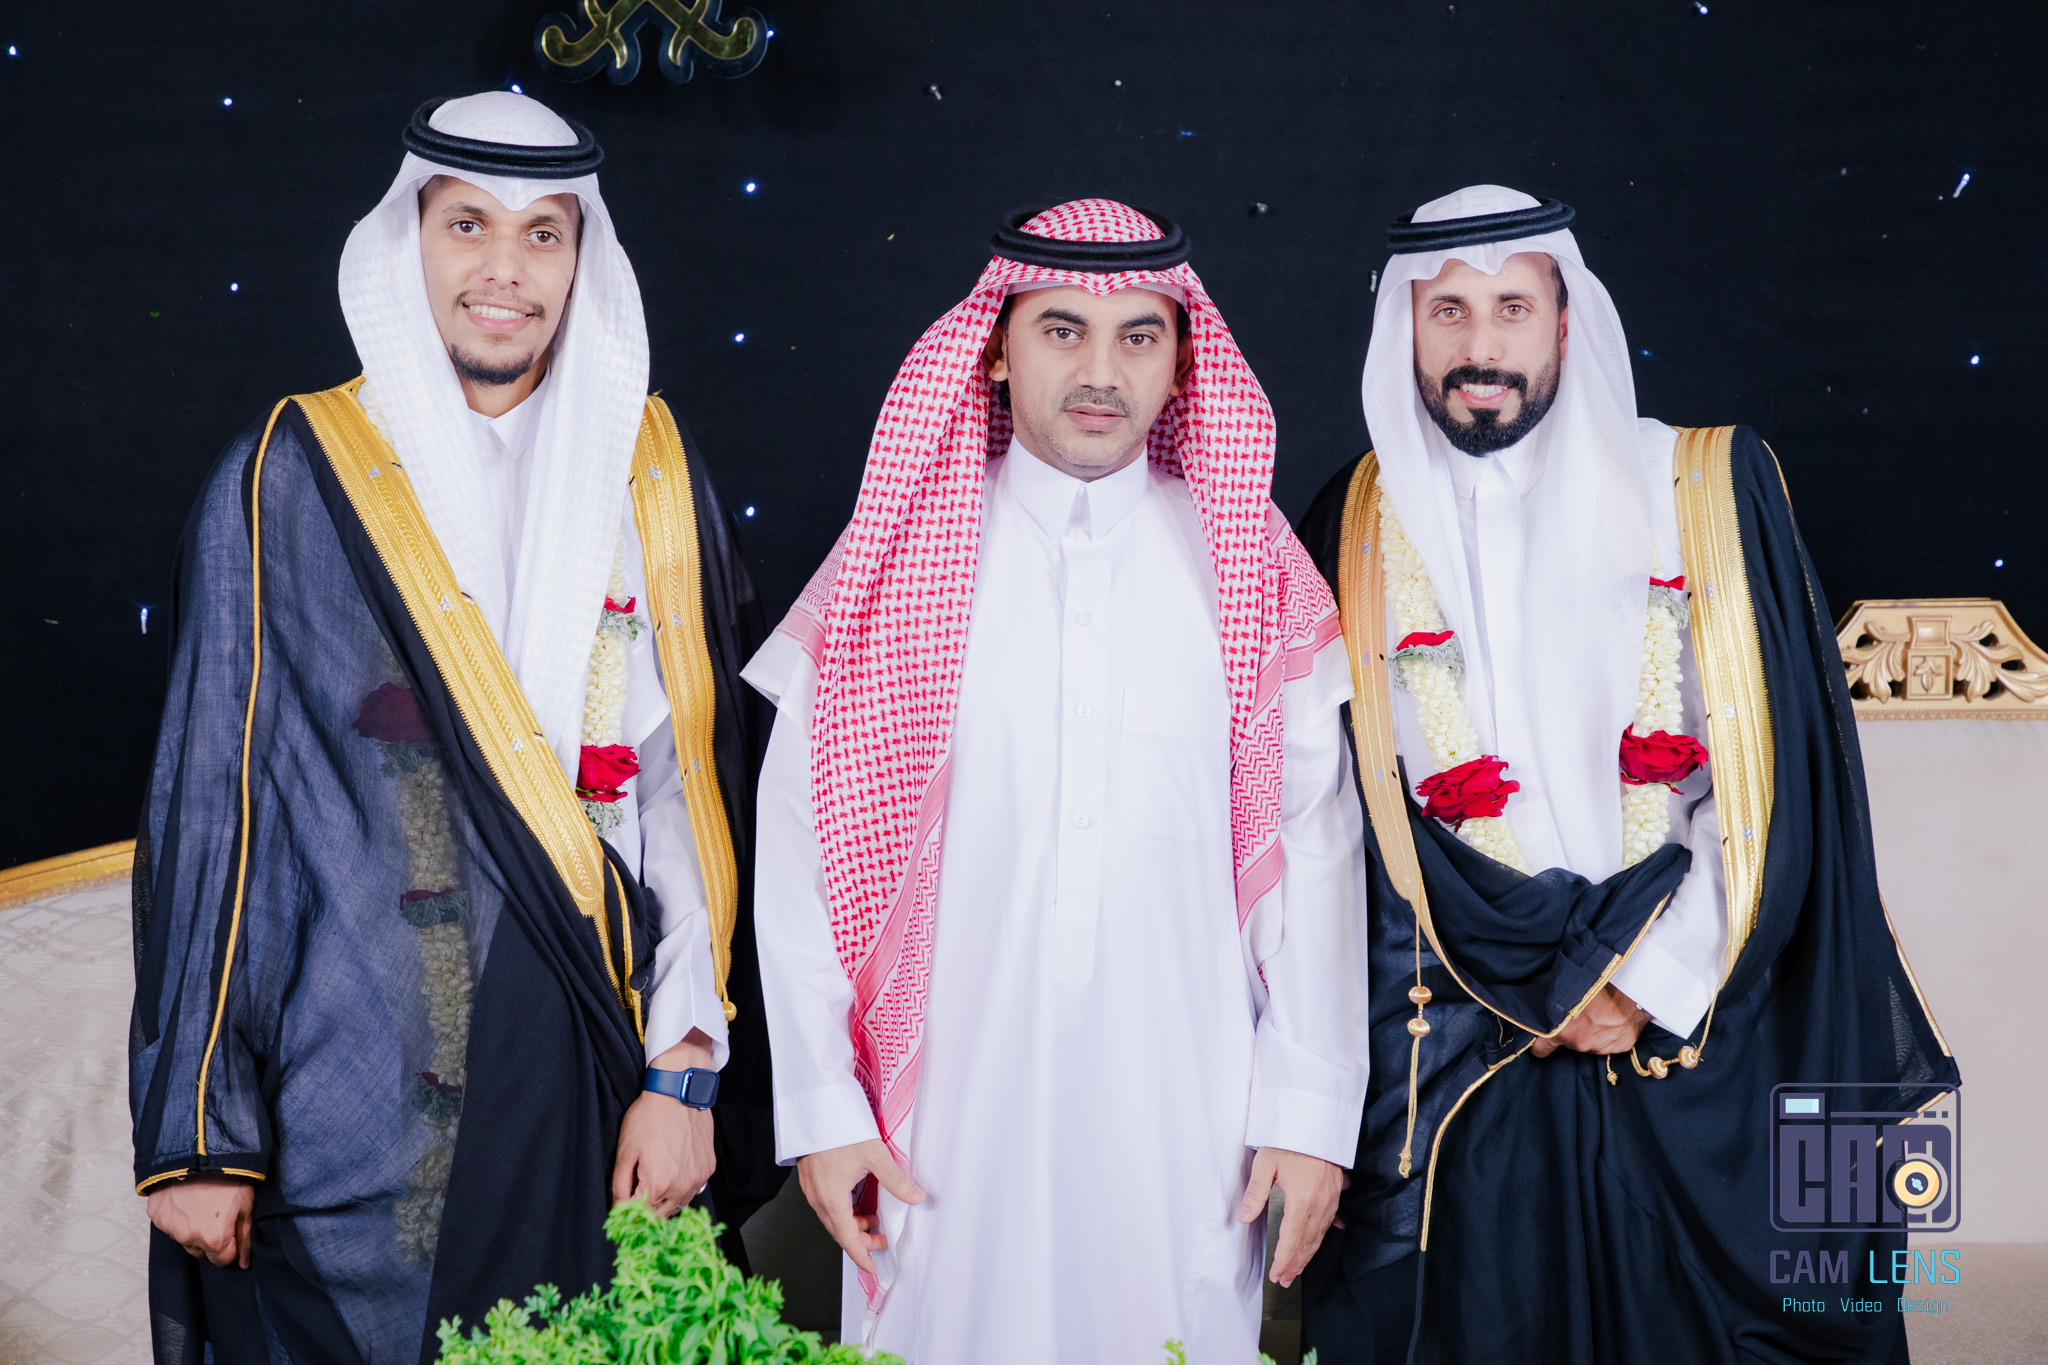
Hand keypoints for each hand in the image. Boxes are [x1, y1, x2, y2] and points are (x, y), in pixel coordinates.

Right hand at [146, 1173, 253, 1268]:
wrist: (201, 1151)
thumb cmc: (228, 1175)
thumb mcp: (246, 1205)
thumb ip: (245, 1237)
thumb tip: (243, 1262)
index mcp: (214, 1238)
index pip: (223, 1260)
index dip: (231, 1247)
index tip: (233, 1232)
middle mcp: (189, 1237)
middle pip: (202, 1252)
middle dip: (212, 1240)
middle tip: (218, 1216)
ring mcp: (170, 1227)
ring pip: (185, 1239)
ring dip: (194, 1229)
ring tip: (203, 1205)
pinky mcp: (157, 1215)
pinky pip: (170, 1225)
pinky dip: (178, 1217)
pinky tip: (188, 1200)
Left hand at [613, 1033, 718, 1215]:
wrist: (678, 1092)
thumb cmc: (649, 1117)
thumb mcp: (625, 1151)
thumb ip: (619, 1185)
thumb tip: (617, 1209)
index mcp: (657, 1184)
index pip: (639, 1216)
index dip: (628, 1214)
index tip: (623, 1208)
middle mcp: (681, 1186)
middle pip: (660, 1215)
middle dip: (646, 1211)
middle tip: (636, 1197)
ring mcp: (698, 1179)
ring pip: (678, 1206)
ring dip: (664, 1202)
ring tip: (654, 1184)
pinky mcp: (708, 1169)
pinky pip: (693, 1190)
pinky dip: (681, 1188)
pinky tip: (672, 1172)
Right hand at [795, 1138, 924, 1275]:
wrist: (815, 1108)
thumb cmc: (840, 1129)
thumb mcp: (874, 1155)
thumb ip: (896, 1180)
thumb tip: (916, 1197)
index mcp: (832, 1198)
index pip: (847, 1239)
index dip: (861, 1256)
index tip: (872, 1268)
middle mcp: (818, 1198)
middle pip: (840, 1231)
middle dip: (861, 1241)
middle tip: (882, 1241)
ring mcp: (812, 1189)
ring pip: (832, 1219)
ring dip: (852, 1225)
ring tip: (872, 1221)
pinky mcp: (811, 1179)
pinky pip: (826, 1206)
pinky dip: (843, 1212)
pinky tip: (856, 1203)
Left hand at [1238, 1147, 1342, 1287]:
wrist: (1317, 1122)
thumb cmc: (1290, 1141)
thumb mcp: (1266, 1164)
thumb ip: (1255, 1193)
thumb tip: (1243, 1218)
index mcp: (1302, 1200)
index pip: (1292, 1240)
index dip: (1284, 1260)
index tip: (1277, 1275)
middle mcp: (1319, 1204)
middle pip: (1308, 1243)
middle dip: (1296, 1264)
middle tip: (1285, 1280)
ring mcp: (1330, 1199)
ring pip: (1319, 1235)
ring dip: (1308, 1254)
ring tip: (1297, 1268)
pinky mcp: (1335, 1192)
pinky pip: (1329, 1221)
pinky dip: (1321, 1236)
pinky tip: (1319, 1241)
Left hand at [1530, 984, 1649, 1056]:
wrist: (1632, 985)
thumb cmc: (1596, 982)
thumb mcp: (1565, 988)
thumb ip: (1552, 1003)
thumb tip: (1541, 1004)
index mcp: (1563, 1032)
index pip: (1541, 1049)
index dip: (1540, 1045)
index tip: (1539, 1043)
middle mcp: (1581, 1044)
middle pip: (1570, 1043)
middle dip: (1572, 1032)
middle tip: (1581, 1013)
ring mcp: (1602, 1047)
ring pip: (1590, 1042)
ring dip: (1592, 1032)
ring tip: (1600, 1013)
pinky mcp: (1620, 1046)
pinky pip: (1609, 1042)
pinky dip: (1610, 1033)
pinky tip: (1614, 1018)